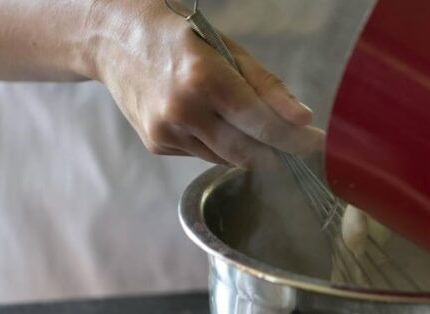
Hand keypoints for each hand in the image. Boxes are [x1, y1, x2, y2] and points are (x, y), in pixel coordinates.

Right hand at [86, 0, 323, 166]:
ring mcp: (166, 131)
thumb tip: (303, 119)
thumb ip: (268, 86)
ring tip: (238, 118)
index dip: (294, 139)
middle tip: (294, 144)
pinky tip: (205, 118)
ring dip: (246, 148)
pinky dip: (217, 145)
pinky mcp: (156, 144)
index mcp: (204, 78)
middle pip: (248, 154)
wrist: (112, 38)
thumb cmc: (180, 38)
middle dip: (277, 153)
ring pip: (227, 159)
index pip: (261, 124)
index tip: (317, 142)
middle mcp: (182, 110)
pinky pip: (204, 155)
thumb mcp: (229, 50)